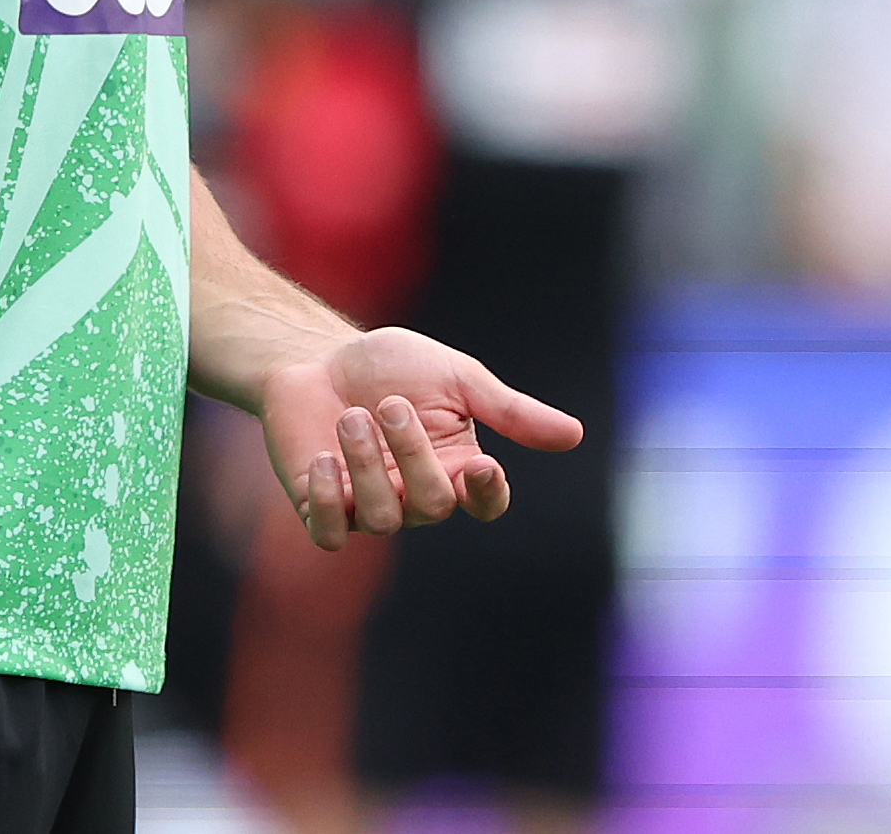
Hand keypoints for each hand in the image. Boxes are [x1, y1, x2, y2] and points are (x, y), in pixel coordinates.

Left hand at [259, 325, 584, 550]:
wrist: (314, 357)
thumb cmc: (390, 366)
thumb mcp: (455, 378)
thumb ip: (508, 409)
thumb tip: (575, 435)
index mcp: (456, 467)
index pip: (485, 503)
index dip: (486, 494)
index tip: (479, 465)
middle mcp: (416, 496)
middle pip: (432, 505)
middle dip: (411, 454)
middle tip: (390, 404)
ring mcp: (368, 507)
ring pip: (382, 518)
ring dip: (366, 464)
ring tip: (350, 416)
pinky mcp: (322, 509)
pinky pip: (331, 533)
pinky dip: (328, 502)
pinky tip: (323, 461)